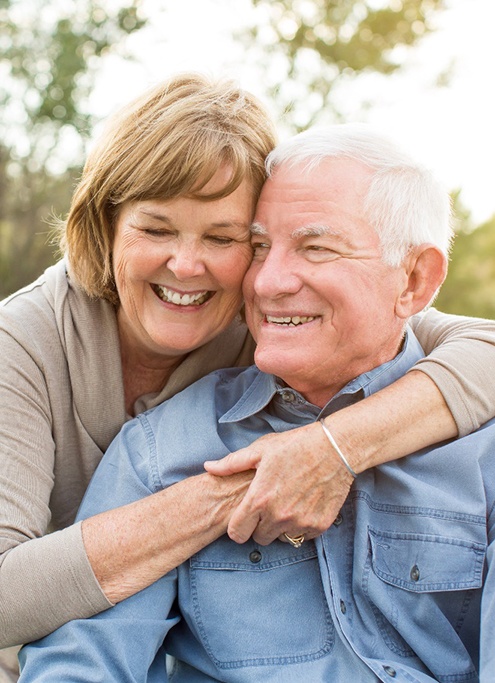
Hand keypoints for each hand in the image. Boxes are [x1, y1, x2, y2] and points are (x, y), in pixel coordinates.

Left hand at [204, 421, 353, 544]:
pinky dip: (301, 525)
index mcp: (259, 499)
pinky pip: (303, 536)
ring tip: (287, 503)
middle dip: (260, 525)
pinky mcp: (319, 525)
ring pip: (281, 538)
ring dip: (281, 526)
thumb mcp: (260, 450)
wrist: (335, 448)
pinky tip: (303, 505)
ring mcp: (300, 522)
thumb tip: (208, 467)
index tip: (245, 517)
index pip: (237, 533)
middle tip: (269, 505)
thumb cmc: (295, 445)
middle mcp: (278, 516)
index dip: (238, 526)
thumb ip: (231, 463)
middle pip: (259, 538)